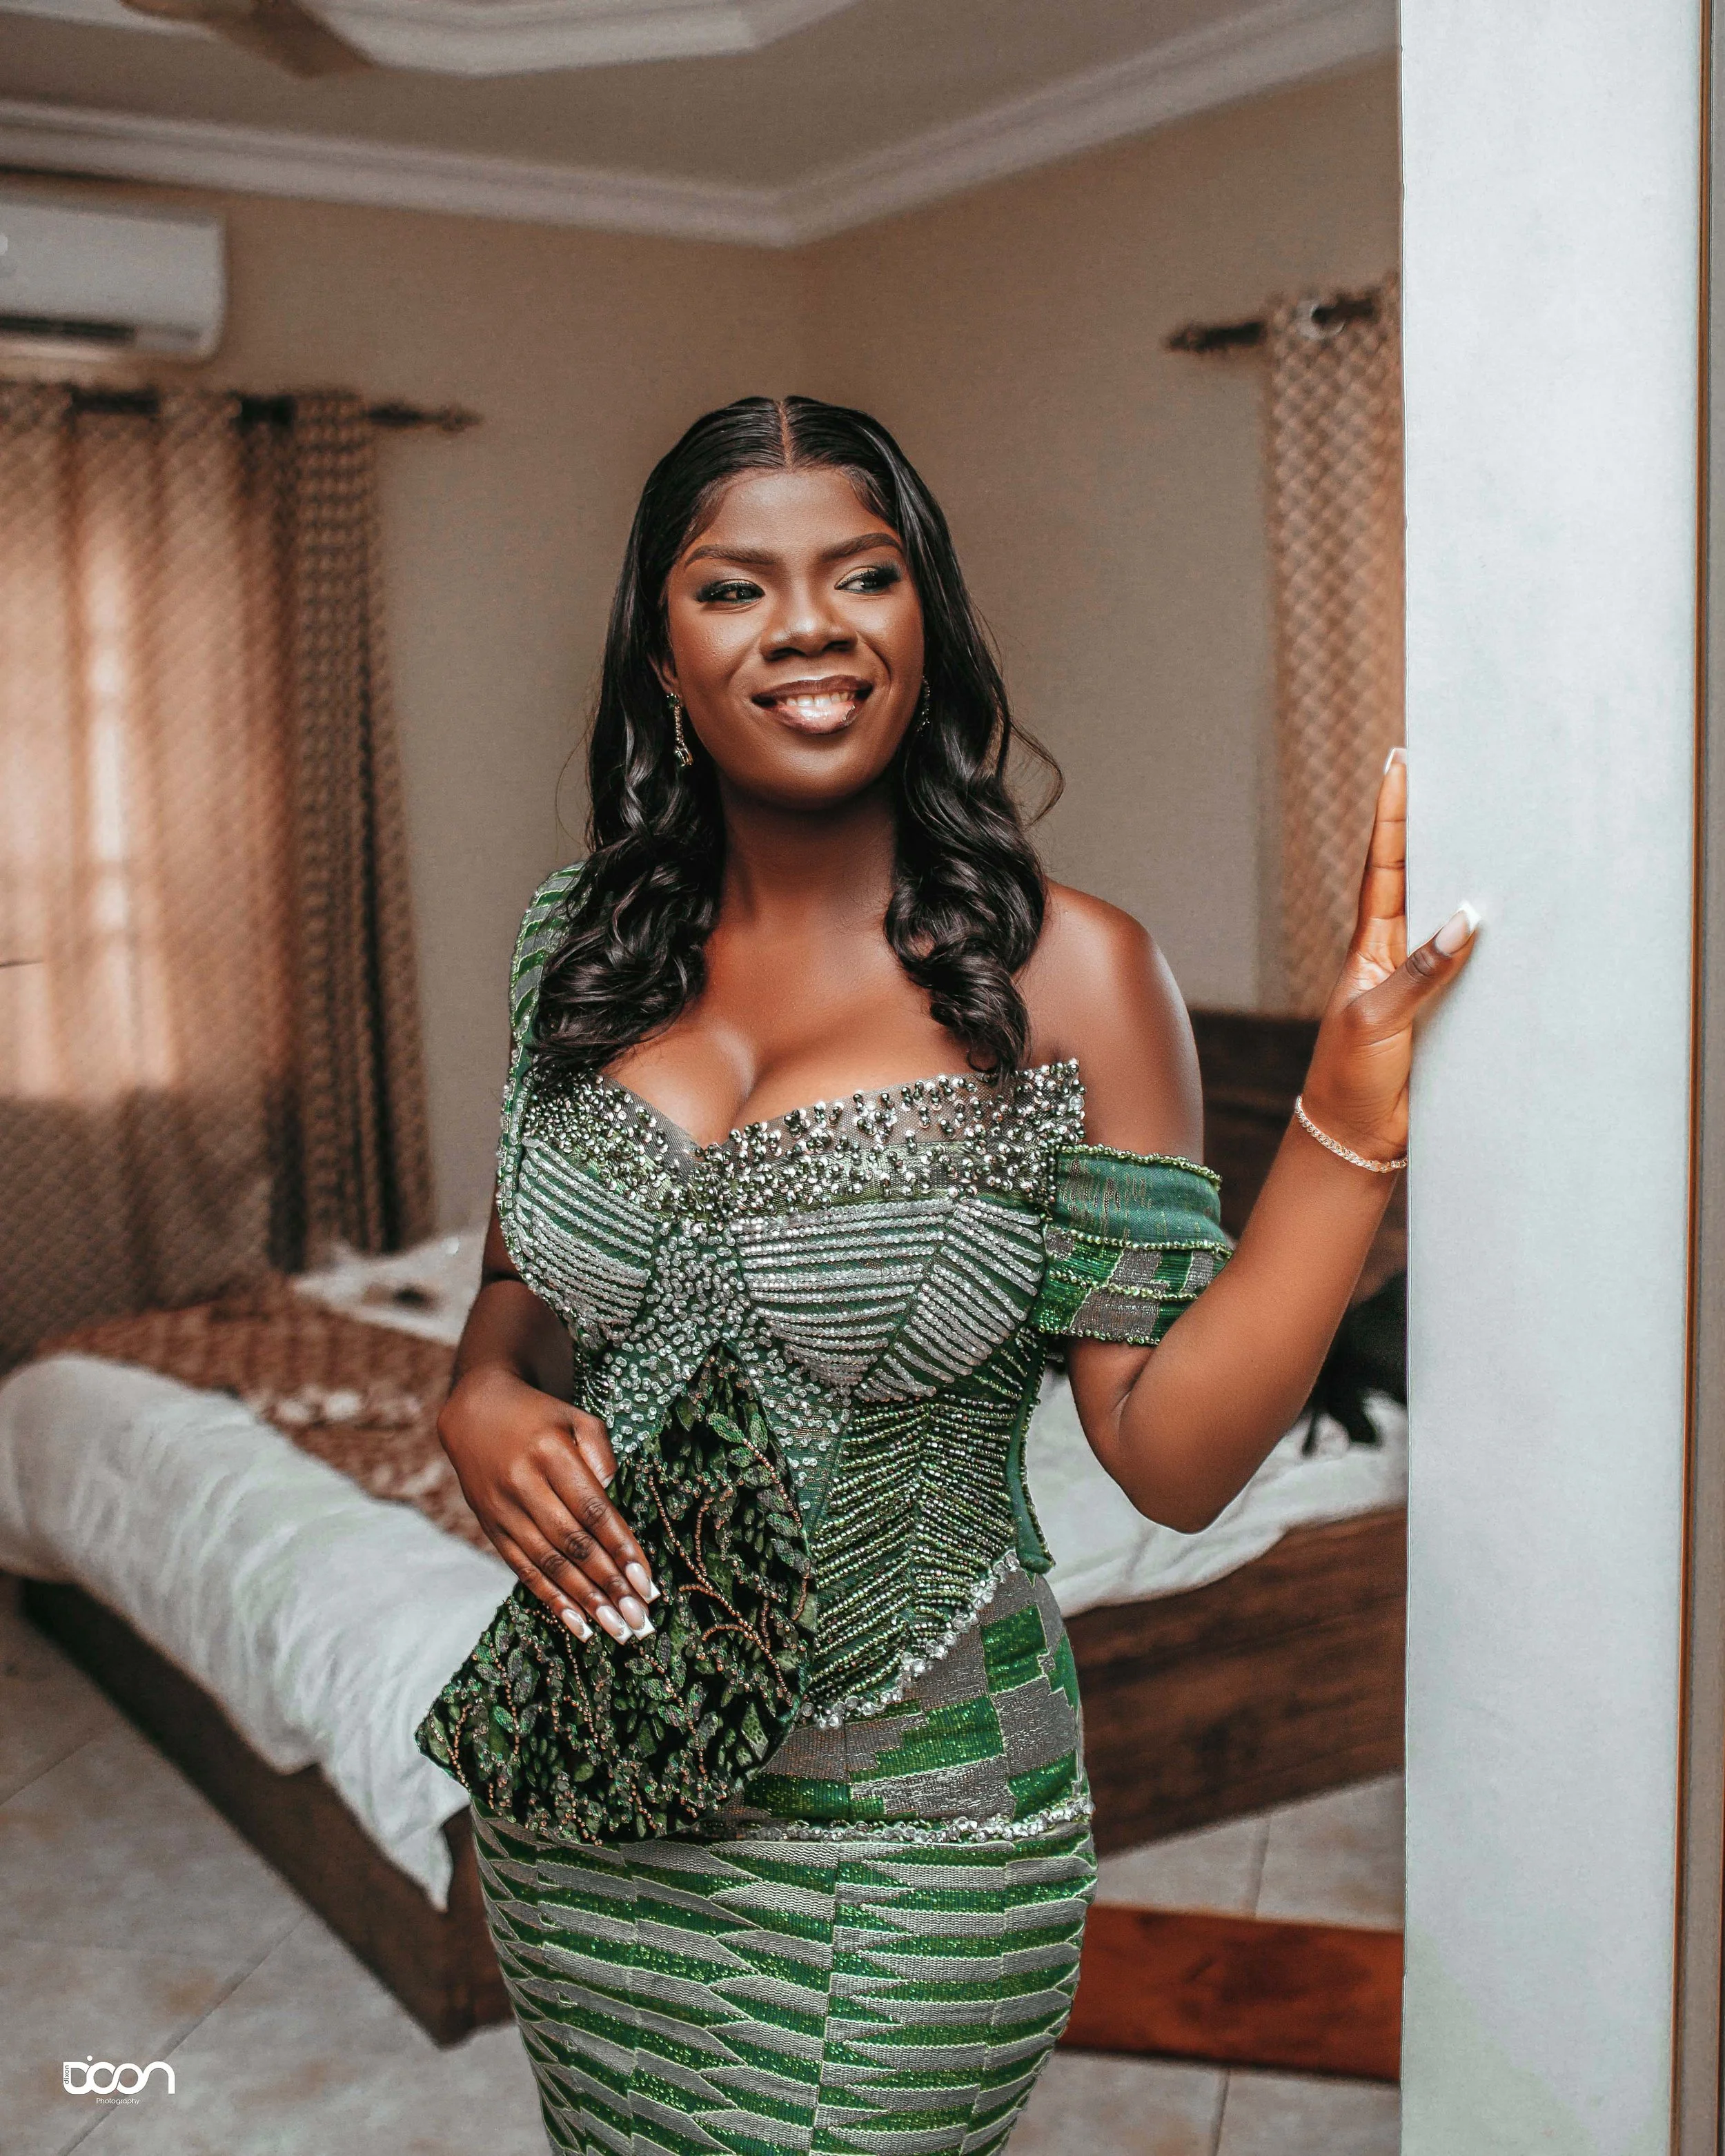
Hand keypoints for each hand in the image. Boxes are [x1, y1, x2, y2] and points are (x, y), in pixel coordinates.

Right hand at [438, 1364, 656, 1643]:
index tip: (646, 1580)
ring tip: (616, 1628)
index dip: (620, 1547)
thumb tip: (614, 1493)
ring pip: (548, 1563)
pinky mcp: (491, 1527)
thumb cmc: (539, 1417)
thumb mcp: (575, 1418)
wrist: (473, 1412)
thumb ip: (601, 1452)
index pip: (593, 1509)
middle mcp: (524, 1484)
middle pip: (573, 1543)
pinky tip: (576, 1623)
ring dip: (585, 1601)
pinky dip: (550, 1599)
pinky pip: (522, 1569)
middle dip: (609, 1585)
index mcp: (550, 1452)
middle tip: (638, 1618)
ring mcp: (503, 1509)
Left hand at [1299, 750, 1477, 1162]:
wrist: (1356, 1137)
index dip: (1393, 817)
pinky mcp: (1451, 1014)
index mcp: (1370, 946)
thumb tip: (1465, 920)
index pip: (1384, 868)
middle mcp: (1401, 955)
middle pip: (1424, 880)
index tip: (1401, 766)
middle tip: (1462, 777)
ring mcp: (1427, 983)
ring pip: (1457, 921)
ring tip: (1502, 830)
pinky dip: (1499, 944)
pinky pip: (1479, 969)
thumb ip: (1420, 973)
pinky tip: (1524, 921)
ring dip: (1476, 881)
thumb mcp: (1376, 1018)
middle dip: (1440, 830)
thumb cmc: (1349, 1075)